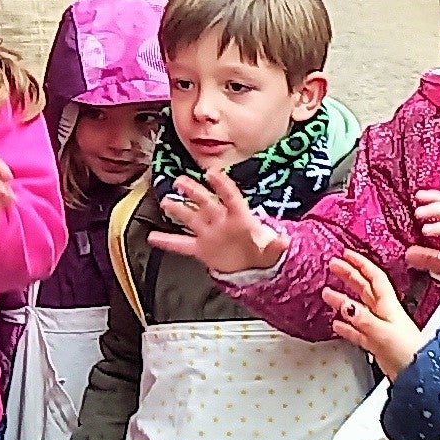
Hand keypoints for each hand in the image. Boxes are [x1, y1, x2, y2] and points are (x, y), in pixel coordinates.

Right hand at [142, 172, 283, 276]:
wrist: (252, 266)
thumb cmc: (261, 250)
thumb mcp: (271, 249)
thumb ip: (276, 245)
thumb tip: (285, 242)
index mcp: (240, 217)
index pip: (230, 197)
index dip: (222, 185)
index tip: (211, 173)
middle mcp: (221, 221)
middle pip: (206, 202)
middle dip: (194, 191)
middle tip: (181, 180)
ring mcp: (209, 233)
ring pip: (191, 218)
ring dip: (179, 209)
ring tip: (166, 201)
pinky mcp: (201, 248)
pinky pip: (182, 244)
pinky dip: (168, 241)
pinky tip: (154, 236)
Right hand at [323, 251, 431, 376]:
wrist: (419, 373)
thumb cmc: (409, 351)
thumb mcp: (383, 332)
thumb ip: (363, 319)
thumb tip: (345, 305)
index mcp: (388, 305)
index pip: (373, 277)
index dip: (360, 263)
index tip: (346, 254)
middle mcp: (384, 313)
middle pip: (364, 288)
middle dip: (349, 275)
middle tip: (334, 265)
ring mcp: (379, 327)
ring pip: (357, 309)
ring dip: (342, 300)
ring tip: (327, 293)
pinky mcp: (376, 343)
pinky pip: (357, 331)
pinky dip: (346, 326)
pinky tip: (337, 325)